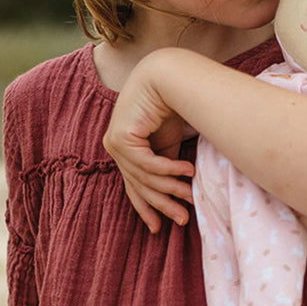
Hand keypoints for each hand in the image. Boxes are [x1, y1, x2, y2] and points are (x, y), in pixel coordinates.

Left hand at [103, 57, 194, 232]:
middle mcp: (115, 147)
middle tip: (182, 220)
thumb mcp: (168, 142)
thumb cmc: (170, 105)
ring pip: (145, 178)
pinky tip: (189, 173)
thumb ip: (166, 164)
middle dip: (162, 205)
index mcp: (124, 149)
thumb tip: (175, 192)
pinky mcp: (120, 138)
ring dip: (171, 188)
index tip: (160, 228)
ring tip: (191, 196)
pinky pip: (147, 164)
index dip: (146, 207)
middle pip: (139, 186)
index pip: (133, 186)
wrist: (168, 77)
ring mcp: (114, 143)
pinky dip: (169, 171)